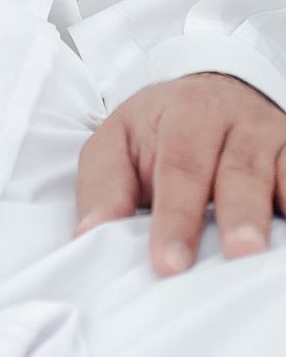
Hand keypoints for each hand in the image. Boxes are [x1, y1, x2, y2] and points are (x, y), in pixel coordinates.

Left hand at [75, 74, 285, 274]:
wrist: (213, 92)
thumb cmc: (161, 132)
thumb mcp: (120, 141)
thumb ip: (105, 186)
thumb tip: (90, 234)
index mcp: (185, 114)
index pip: (180, 167)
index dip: (175, 216)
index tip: (168, 263)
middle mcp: (236, 122)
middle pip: (239, 170)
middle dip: (236, 214)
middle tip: (236, 254)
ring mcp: (274, 139)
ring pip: (281, 175)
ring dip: (273, 214)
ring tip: (264, 252)